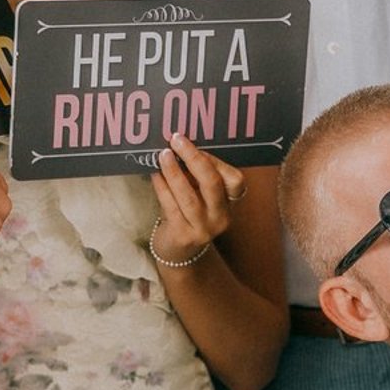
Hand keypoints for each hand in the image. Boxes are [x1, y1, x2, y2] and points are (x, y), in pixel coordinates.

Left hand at [150, 131, 245, 263]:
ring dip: (174, 172)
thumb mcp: (200, 194)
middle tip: (176, 140)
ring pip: (188, 196)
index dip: (214, 161)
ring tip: (163, 155)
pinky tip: (155, 173)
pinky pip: (170, 206)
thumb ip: (197, 173)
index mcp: (230, 203)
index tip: (194, 145)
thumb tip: (181, 143)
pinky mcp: (182, 235)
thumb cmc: (188, 212)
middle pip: (212, 183)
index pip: (234, 180)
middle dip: (194, 158)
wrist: (178, 250)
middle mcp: (220, 217)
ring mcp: (203, 229)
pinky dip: (161, 187)